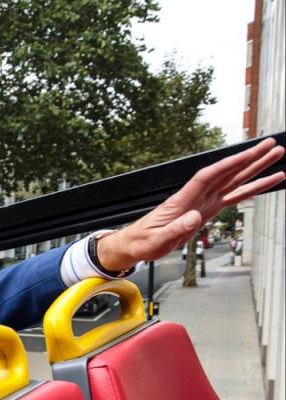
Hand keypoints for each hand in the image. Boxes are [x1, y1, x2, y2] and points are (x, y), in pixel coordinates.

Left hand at [96, 137, 283, 270]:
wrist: (136, 244)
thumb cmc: (143, 241)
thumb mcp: (156, 241)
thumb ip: (175, 230)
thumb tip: (194, 218)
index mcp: (182, 200)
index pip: (208, 177)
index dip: (228, 164)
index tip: (247, 154)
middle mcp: (195, 197)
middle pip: (226, 173)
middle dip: (249, 159)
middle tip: (271, 146)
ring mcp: (203, 202)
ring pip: (233, 181)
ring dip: (255, 169)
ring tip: (276, 157)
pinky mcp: (207, 210)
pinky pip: (232, 197)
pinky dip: (249, 189)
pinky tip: (265, 182)